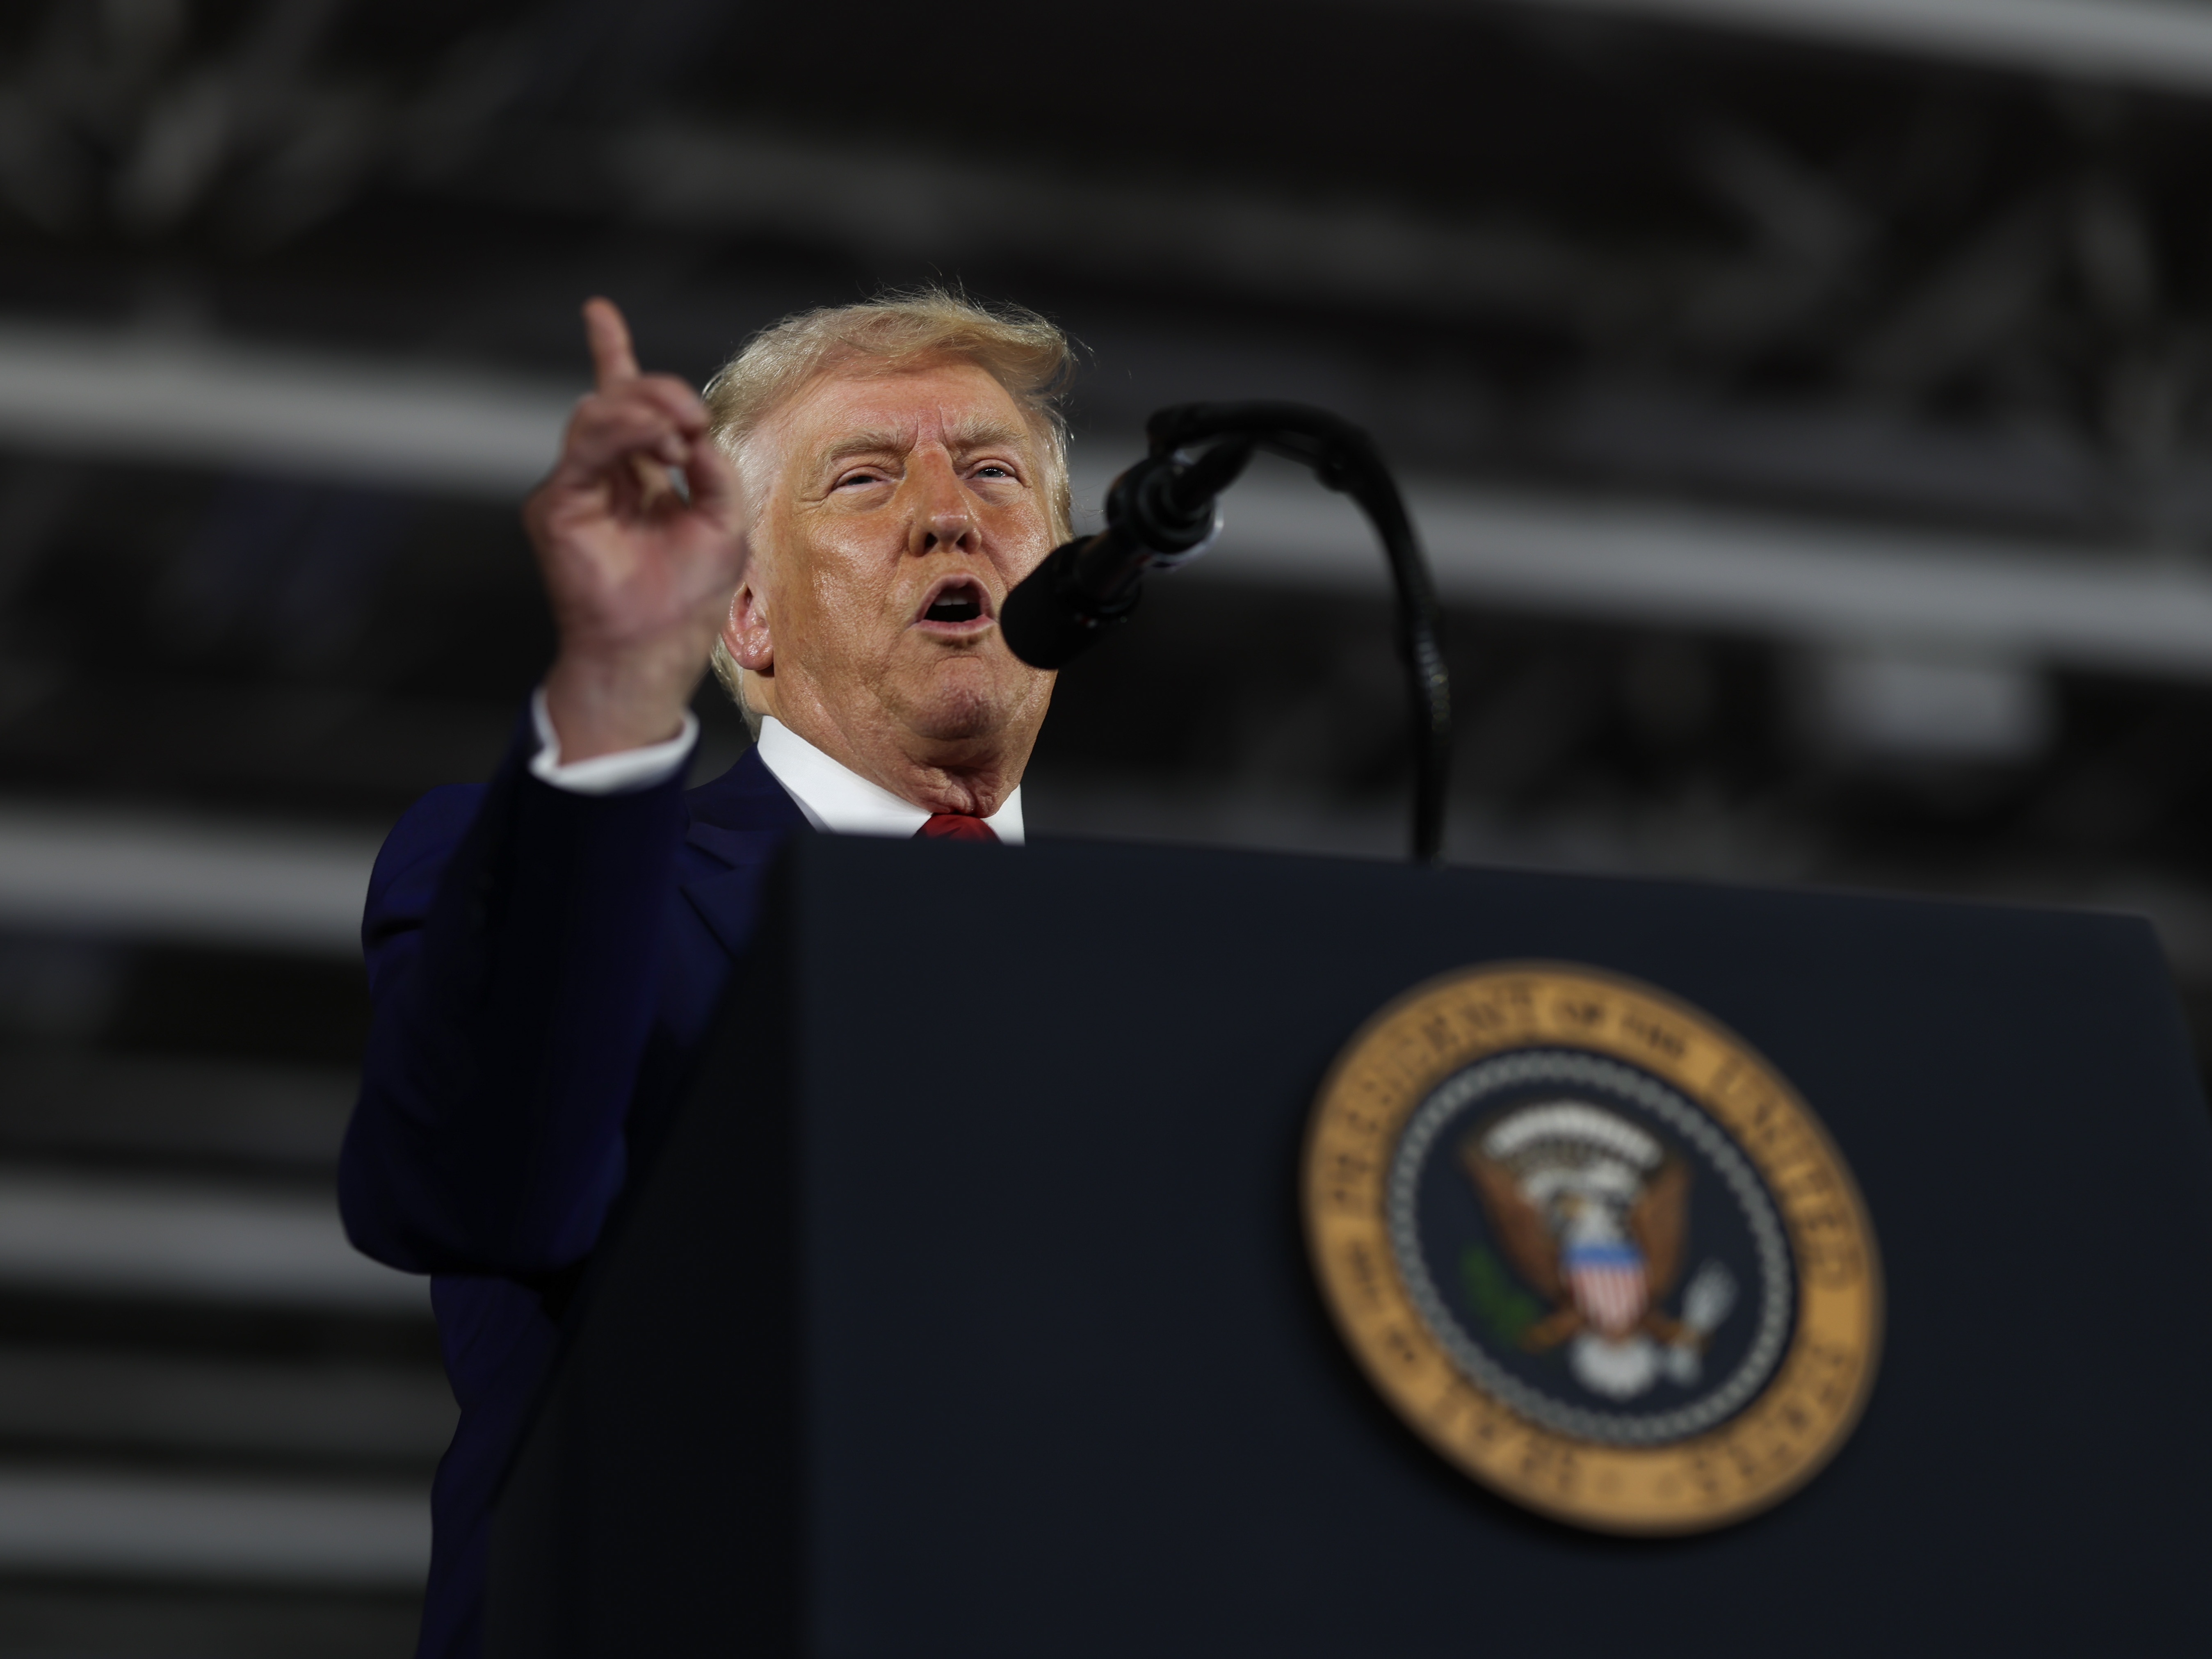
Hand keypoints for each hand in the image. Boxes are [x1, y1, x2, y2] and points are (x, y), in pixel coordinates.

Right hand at [525, 297, 747, 762]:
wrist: (654, 652)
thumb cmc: (687, 600)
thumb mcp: (723, 523)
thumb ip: (711, 471)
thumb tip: (693, 432)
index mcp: (637, 477)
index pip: (620, 405)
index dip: (608, 355)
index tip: (597, 313)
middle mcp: (601, 478)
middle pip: (612, 401)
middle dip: (653, 390)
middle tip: (690, 413)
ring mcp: (574, 491)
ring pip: (594, 417)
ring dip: (641, 410)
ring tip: (679, 428)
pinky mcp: (557, 508)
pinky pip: (583, 451)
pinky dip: (622, 434)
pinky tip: (658, 440)